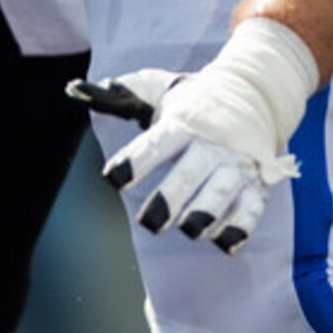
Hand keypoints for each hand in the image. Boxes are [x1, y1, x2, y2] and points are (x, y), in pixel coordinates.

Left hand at [78, 17, 316, 253]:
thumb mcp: (158, 89)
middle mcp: (210, 144)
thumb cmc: (194, 100)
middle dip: (170, 199)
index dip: (136, 160)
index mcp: (183, 123)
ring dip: (206, 212)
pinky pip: (252, 207)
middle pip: (190, 173)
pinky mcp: (257, 182)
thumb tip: (75, 88)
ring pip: (222, 191)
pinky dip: (241, 226)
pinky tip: (226, 244)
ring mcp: (236, 164)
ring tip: (190, 229)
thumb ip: (119, 94)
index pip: (157, 143)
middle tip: (149, 222)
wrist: (257, 90)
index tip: (114, 178)